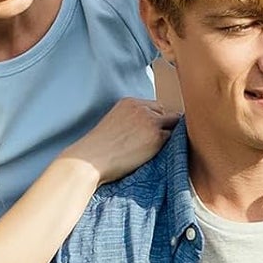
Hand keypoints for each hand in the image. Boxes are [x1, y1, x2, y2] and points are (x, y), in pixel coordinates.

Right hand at [62, 98, 177, 185]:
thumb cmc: (99, 148)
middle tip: (152, 143)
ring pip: (173, 125)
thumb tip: (150, 128)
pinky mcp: (156, 137)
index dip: (155, 121)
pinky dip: (168, 147)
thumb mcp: (115, 123)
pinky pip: (172, 139)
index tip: (148, 133)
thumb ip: (132, 120)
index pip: (155, 107)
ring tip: (152, 150)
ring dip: (168, 136)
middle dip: (163, 126)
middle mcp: (141, 108)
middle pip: (167, 113)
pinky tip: (154, 154)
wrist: (89, 160)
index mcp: (129, 102)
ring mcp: (150, 121)